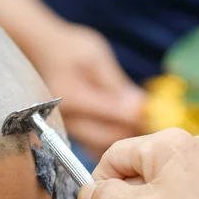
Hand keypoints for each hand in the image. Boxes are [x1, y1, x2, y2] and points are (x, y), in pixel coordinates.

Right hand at [26, 22, 144, 158]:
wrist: (44, 54)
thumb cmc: (70, 50)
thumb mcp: (96, 58)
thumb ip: (116, 85)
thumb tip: (140, 108)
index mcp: (74, 99)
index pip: (114, 117)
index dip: (138, 116)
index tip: (154, 110)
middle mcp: (67, 120)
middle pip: (109, 138)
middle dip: (132, 130)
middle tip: (149, 118)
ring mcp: (68, 130)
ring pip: (102, 148)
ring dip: (122, 139)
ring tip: (136, 123)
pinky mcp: (72, 134)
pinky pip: (95, 148)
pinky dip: (111, 143)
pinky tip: (122, 129)